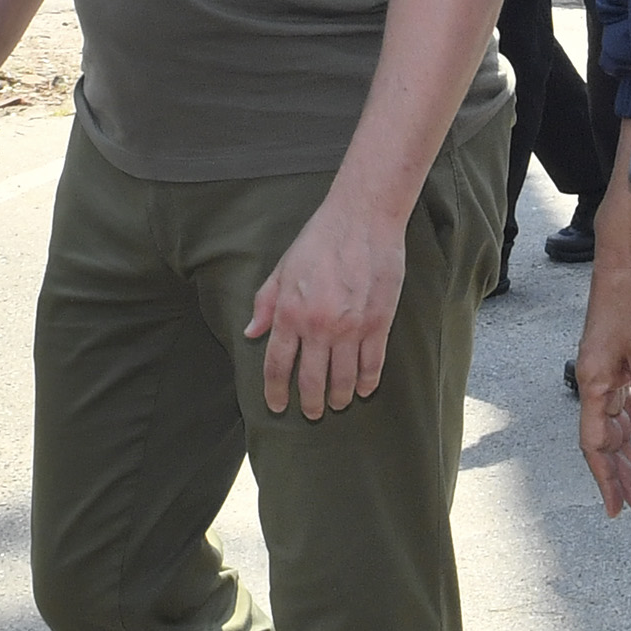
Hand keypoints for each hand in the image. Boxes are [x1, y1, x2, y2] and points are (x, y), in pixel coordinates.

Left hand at [244, 193, 408, 419]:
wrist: (363, 217)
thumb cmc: (320, 238)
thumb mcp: (283, 268)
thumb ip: (266, 303)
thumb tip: (251, 333)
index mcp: (290, 312)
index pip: (277, 365)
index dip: (275, 392)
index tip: (277, 406)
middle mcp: (318, 326)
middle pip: (311, 380)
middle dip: (309, 403)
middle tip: (311, 413)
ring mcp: (351, 327)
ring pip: (343, 379)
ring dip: (338, 398)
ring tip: (337, 403)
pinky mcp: (379, 323)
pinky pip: (372, 364)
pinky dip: (367, 382)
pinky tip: (363, 389)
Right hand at [573, 201, 630, 521]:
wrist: (625, 260)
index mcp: (593, 382)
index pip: (595, 444)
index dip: (605, 478)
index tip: (615, 508)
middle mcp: (594, 382)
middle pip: (604, 442)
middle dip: (621, 478)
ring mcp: (605, 373)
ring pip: (614, 428)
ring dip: (629, 458)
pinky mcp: (617, 362)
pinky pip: (623, 408)